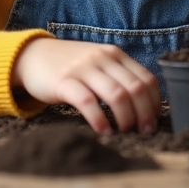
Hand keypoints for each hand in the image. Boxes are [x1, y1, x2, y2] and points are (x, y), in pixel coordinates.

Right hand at [12, 38, 161, 135]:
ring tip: (124, 132)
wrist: (33, 56)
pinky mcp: (64, 81)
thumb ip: (119, 76)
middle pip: (135, 89)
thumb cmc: (71, 66)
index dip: (154, 103)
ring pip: (116, 95)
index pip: (146, 79)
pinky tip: (104, 131)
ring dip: (125, 119)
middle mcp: (103, 58)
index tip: (153, 120)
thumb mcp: (99, 63)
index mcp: (116, 55)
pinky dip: (100, 120)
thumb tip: (145, 106)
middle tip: (143, 132)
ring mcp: (83, 68)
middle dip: (144, 114)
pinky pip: (88, 102)